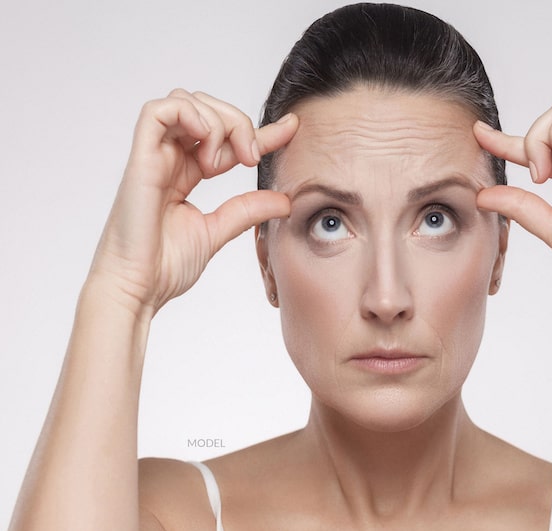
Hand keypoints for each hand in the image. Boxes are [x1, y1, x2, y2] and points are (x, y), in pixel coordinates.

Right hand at [89, 89, 297, 313]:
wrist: (139, 289)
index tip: (292, 128)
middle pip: (207, 108)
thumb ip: (248, 210)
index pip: (226, 137)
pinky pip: (158, 111)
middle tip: (252, 159)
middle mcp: (169, 158)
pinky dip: (190, 114)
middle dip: (239, 123)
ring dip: (217, 122)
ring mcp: (153, 156)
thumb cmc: (163, 267)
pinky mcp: (140, 160)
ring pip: (185, 100)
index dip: (261, 129)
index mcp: (185, 172)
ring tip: (222, 163)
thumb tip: (284, 200)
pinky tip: (206, 143)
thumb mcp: (218, 231)